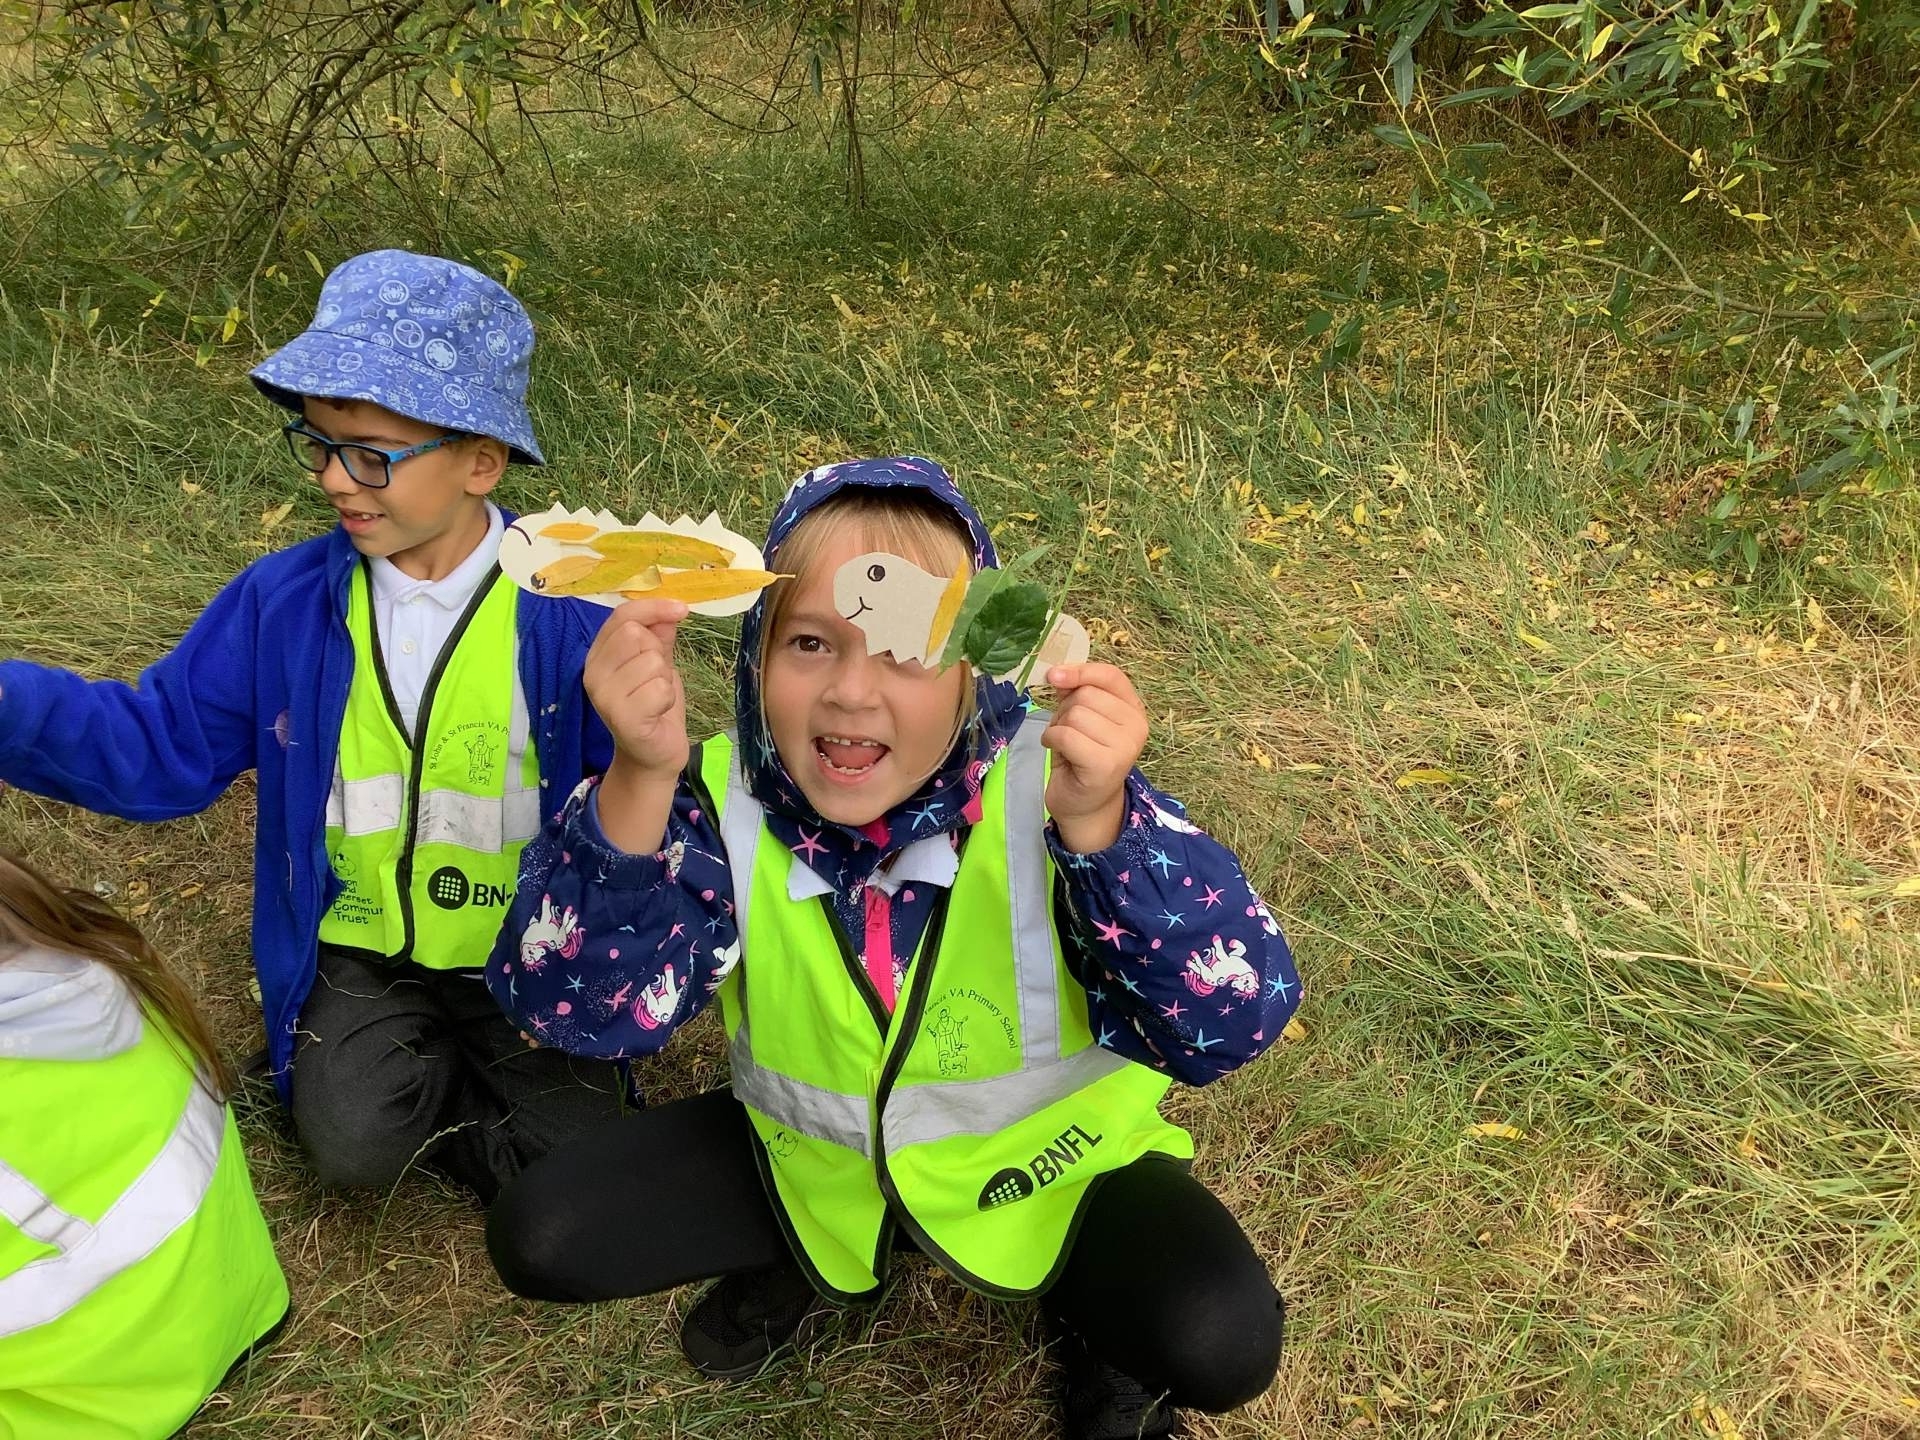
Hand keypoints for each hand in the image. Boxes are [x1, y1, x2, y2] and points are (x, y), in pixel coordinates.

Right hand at [585, 598, 689, 778]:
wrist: (652, 754)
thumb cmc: (653, 706)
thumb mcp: (657, 663)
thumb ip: (659, 635)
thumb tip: (671, 610)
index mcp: (599, 655)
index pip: (622, 615)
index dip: (654, 608)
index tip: (682, 609)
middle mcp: (593, 673)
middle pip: (636, 635)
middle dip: (658, 654)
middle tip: (655, 679)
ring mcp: (604, 696)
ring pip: (652, 661)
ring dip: (664, 679)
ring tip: (656, 698)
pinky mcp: (622, 717)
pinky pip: (659, 689)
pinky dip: (667, 698)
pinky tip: (658, 711)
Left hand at [1040, 662, 1146, 852]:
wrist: (1085, 803)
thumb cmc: (1081, 756)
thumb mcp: (1080, 716)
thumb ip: (1076, 692)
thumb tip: (1059, 674)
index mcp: (1134, 709)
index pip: (1110, 675)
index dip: (1080, 671)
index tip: (1054, 676)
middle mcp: (1137, 726)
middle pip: (1086, 694)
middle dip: (1064, 709)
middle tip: (1067, 731)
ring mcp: (1124, 747)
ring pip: (1075, 714)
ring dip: (1058, 727)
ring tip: (1064, 744)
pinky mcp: (1105, 765)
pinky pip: (1067, 735)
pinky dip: (1052, 739)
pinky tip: (1058, 752)